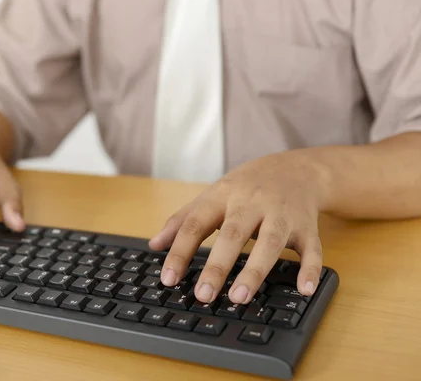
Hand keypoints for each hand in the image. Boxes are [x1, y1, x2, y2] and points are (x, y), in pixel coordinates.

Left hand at [149, 151, 330, 303]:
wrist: (297, 169)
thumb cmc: (246, 187)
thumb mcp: (212, 196)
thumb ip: (182, 220)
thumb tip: (154, 245)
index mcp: (223, 196)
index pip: (196, 224)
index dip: (180, 251)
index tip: (168, 279)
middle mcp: (252, 203)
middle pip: (233, 234)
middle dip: (217, 265)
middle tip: (203, 294)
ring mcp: (281, 214)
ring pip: (270, 242)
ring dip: (255, 270)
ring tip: (239, 297)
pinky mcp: (307, 226)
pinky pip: (311, 248)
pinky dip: (309, 269)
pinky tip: (303, 290)